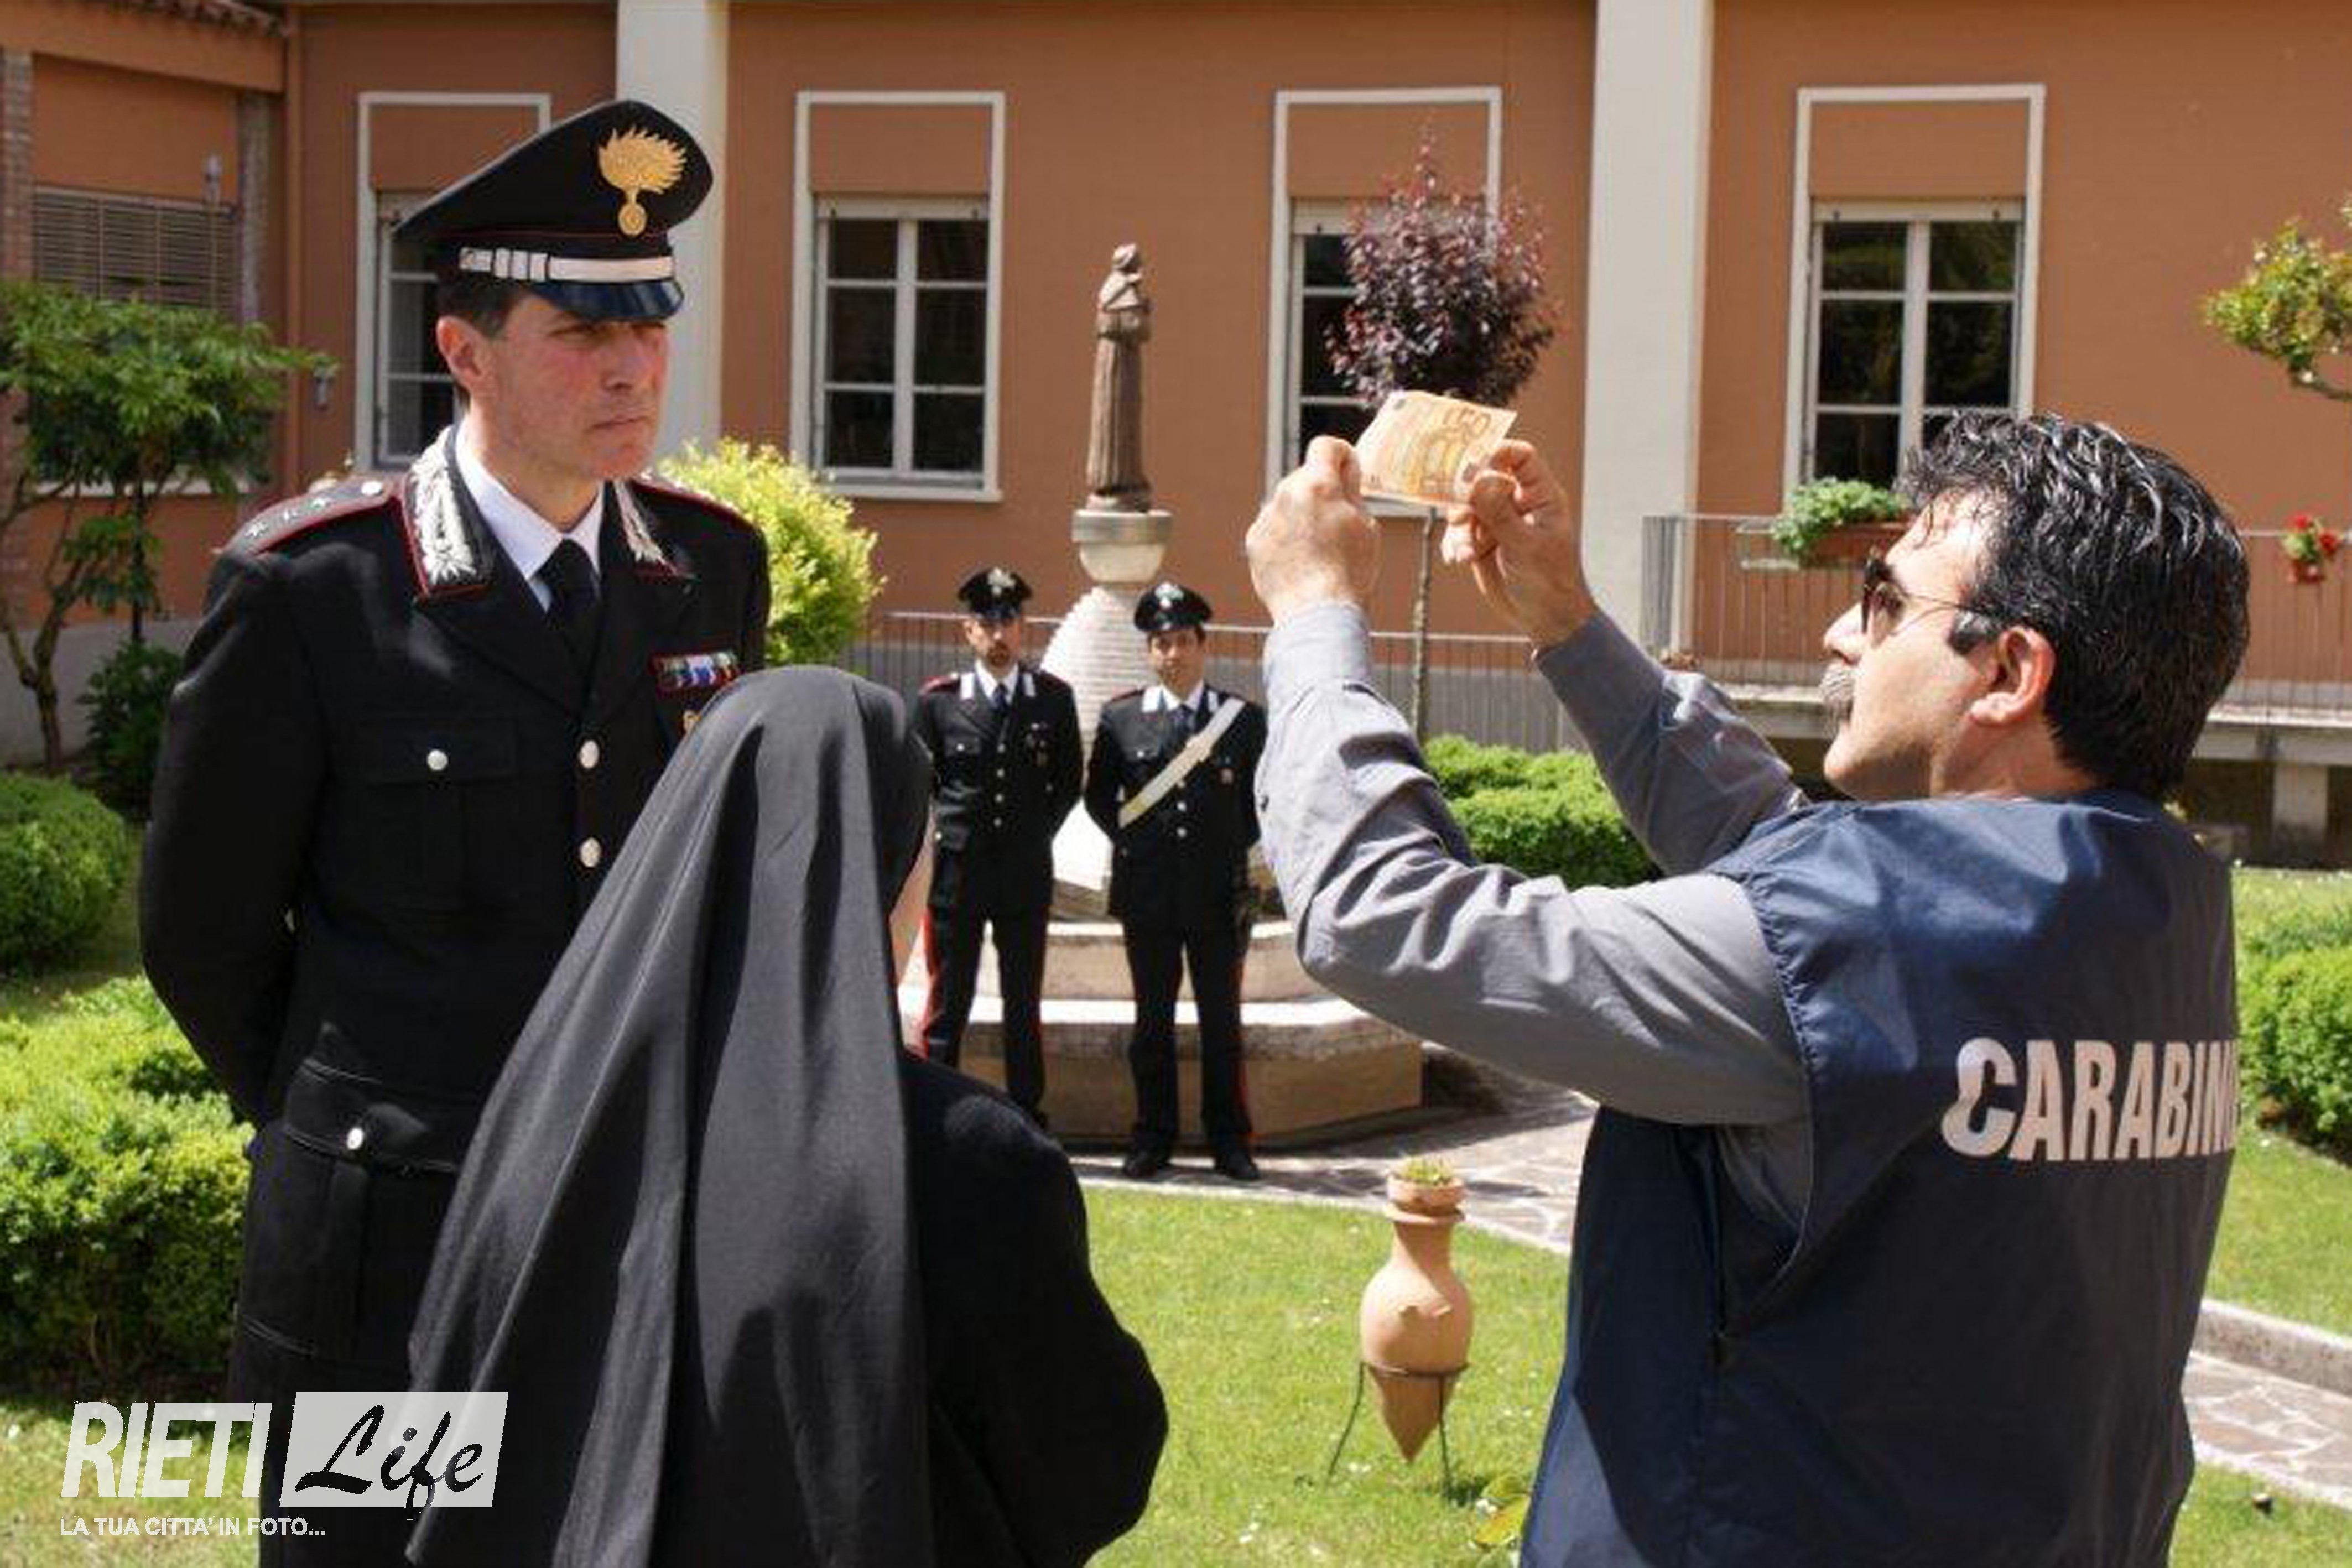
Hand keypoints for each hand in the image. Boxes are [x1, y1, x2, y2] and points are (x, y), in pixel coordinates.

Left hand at [1245, 437, 1379, 621]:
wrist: (1316, 613)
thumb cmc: (1349, 571)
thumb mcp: (1366, 525)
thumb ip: (1352, 491)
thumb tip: (1344, 471)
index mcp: (1318, 485)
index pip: (1326, 446)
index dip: (1342, 456)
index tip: (1348, 473)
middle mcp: (1286, 493)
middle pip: (1306, 476)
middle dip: (1322, 491)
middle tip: (1339, 523)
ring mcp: (1266, 517)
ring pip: (1288, 503)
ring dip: (1302, 514)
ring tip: (1320, 549)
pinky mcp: (1254, 540)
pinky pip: (1274, 527)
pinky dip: (1286, 536)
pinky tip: (1301, 561)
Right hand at [1438, 440, 1595, 645]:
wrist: (1545, 618)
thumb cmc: (1548, 581)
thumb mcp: (1524, 546)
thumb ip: (1500, 513)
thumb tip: (1478, 480)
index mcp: (1540, 497)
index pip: (1520, 457)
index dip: (1497, 453)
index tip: (1473, 465)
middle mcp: (1518, 504)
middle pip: (1484, 479)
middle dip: (1466, 496)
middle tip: (1459, 515)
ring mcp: (1499, 522)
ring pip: (1466, 507)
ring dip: (1460, 528)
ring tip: (1467, 552)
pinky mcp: (1482, 542)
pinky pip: (1459, 532)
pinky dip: (1455, 543)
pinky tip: (1460, 559)